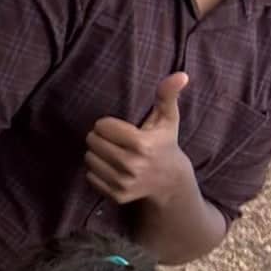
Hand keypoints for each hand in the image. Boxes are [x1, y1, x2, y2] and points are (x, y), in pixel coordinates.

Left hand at [85, 72, 194, 204]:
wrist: (171, 183)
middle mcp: (133, 166)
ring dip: (97, 153)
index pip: (102, 126)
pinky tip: (113, 169)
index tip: (120, 129)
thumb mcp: (167, 120)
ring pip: (89, 158)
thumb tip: (181, 75)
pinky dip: (97, 171)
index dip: (108, 125)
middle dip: (100, 138)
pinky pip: (90, 176)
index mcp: (143, 144)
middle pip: (93, 142)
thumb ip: (167, 95)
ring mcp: (124, 183)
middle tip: (115, 141)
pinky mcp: (117, 195)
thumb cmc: (164, 144)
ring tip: (114, 153)